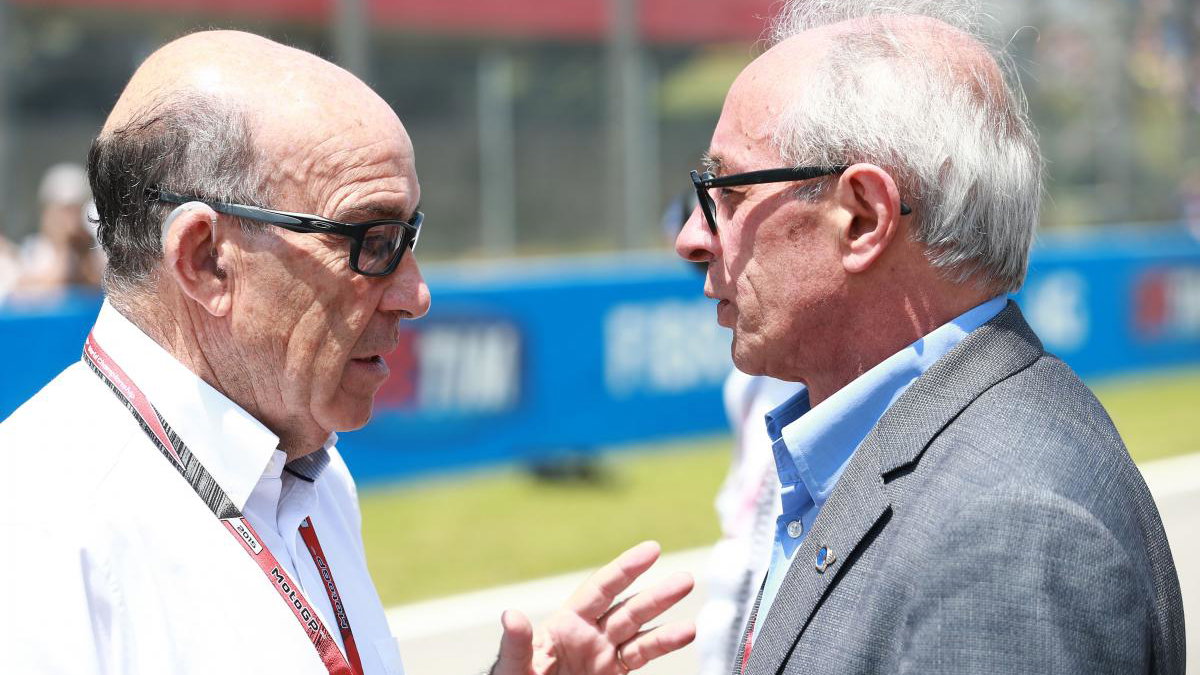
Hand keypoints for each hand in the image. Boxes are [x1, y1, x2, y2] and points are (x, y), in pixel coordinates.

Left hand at [490, 541, 695, 674]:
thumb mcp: (513, 667)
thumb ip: (518, 644)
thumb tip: (511, 616)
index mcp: (566, 624)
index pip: (600, 590)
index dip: (625, 569)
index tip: (651, 549)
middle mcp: (590, 634)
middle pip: (628, 609)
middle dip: (657, 595)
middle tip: (686, 579)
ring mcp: (604, 655)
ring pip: (641, 631)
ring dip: (665, 618)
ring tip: (692, 614)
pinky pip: (642, 657)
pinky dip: (664, 645)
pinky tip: (685, 633)